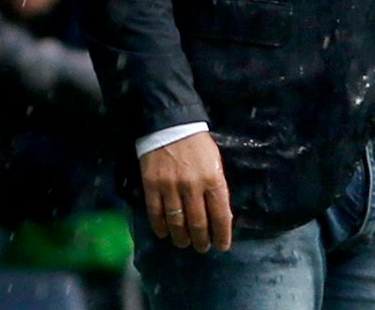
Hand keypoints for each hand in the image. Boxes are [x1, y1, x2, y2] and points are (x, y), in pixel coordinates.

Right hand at [140, 131, 232, 252]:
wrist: (171, 126)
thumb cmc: (198, 145)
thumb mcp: (215, 163)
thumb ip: (217, 188)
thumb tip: (220, 216)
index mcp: (213, 179)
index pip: (220, 215)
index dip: (222, 235)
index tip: (222, 246)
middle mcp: (193, 186)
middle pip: (198, 224)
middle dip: (202, 241)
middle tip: (202, 248)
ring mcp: (171, 187)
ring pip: (177, 223)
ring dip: (182, 238)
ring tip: (184, 243)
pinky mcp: (152, 186)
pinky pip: (156, 215)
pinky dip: (160, 228)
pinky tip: (165, 233)